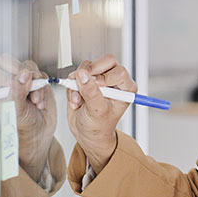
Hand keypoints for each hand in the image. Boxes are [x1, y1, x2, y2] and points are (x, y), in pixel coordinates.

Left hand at [0, 54, 56, 180]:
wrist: (38, 132)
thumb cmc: (21, 124)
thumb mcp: (15, 110)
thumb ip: (17, 92)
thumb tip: (24, 74)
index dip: (4, 75)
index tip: (15, 85)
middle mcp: (6, 80)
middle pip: (8, 61)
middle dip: (20, 71)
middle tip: (28, 82)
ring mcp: (22, 79)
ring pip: (28, 66)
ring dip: (34, 83)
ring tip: (34, 101)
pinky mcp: (37, 80)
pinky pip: (41, 75)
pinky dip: (42, 87)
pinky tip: (39, 101)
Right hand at [66, 56, 136, 171]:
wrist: (86, 134)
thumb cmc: (98, 127)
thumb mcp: (97, 112)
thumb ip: (91, 92)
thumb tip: (82, 75)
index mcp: (126, 88)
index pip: (119, 71)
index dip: (106, 77)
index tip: (96, 87)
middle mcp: (114, 80)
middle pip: (106, 61)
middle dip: (91, 72)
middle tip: (82, 85)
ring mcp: (100, 78)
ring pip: (88, 66)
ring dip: (78, 83)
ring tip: (79, 100)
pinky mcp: (86, 80)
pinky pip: (76, 74)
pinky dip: (72, 87)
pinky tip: (75, 101)